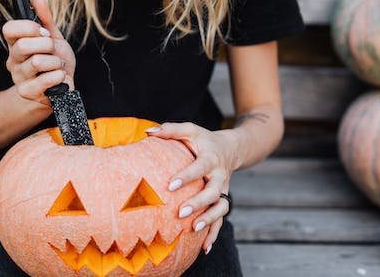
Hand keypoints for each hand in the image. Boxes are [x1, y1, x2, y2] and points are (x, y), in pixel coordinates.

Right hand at [2, 0, 75, 104]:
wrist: (64, 86)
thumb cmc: (56, 60)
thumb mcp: (53, 37)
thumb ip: (45, 18)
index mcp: (15, 44)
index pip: (9, 29)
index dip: (29, 27)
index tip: (44, 32)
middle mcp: (13, 60)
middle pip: (24, 45)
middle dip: (47, 46)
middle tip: (54, 51)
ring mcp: (19, 77)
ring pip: (37, 62)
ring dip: (56, 62)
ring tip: (58, 66)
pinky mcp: (27, 92)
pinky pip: (44, 80)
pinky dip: (58, 76)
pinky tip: (60, 76)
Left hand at [146, 122, 237, 254]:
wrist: (231, 149)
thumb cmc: (203, 140)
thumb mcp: (190, 130)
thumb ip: (170, 130)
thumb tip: (148, 132)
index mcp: (211, 158)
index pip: (199, 168)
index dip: (186, 176)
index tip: (170, 185)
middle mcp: (219, 176)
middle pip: (213, 192)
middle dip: (198, 203)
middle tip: (180, 213)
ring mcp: (223, 191)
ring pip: (220, 208)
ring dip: (209, 220)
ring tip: (194, 230)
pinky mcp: (222, 201)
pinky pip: (221, 220)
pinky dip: (214, 234)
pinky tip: (204, 248)